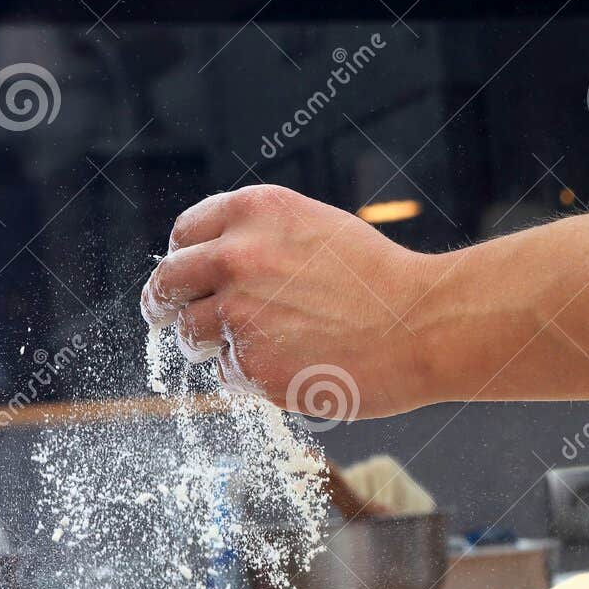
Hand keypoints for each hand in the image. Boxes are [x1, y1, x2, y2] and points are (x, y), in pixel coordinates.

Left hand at [141, 184, 444, 419]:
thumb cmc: (384, 283)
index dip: (181, 258)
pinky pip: (228, 374)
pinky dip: (250, 376)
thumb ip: (263, 238)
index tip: (185, 277)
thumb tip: (218, 263)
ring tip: (257, 350)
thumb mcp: (318, 229)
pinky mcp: (252, 365)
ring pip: (191, 334)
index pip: (184, 234)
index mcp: (254, 213)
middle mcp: (236, 256)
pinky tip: (293, 368)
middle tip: (166, 317)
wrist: (424, 326)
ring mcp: (240, 313)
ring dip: (210, 345)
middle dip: (165, 303)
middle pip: (168, 283)